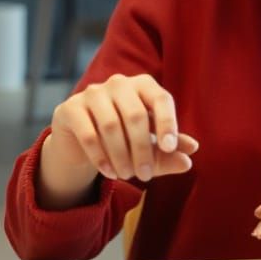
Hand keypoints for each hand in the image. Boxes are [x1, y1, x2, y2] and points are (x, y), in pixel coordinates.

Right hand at [38, 73, 198, 208]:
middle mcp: (118, 83)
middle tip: (146, 176)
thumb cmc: (124, 140)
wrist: (81, 143)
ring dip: (121, 155)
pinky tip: (109, 173)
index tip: (170, 148)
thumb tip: (190, 158)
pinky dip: (101, 157)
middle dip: (143, 149)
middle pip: (135, 115)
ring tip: (128, 176)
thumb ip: (168, 151)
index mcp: (143, 85)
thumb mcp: (149, 147)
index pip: (160, 98)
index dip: (167, 123)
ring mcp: (92, 93)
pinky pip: (88, 134)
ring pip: (111, 126)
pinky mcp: (70, 108)